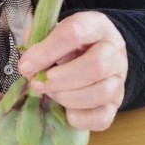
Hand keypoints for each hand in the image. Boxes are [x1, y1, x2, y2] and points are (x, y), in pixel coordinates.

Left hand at [18, 12, 127, 130]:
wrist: (96, 56)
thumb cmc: (71, 44)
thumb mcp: (55, 32)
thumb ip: (39, 40)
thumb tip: (28, 60)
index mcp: (97, 26)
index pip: (75, 32)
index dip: (47, 51)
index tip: (25, 65)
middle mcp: (114, 51)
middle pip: (96, 65)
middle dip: (60, 79)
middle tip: (37, 84)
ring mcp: (119, 79)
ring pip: (101, 92)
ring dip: (67, 97)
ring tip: (50, 94)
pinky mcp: (116, 104)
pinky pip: (102, 117)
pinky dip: (79, 117)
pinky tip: (65, 110)